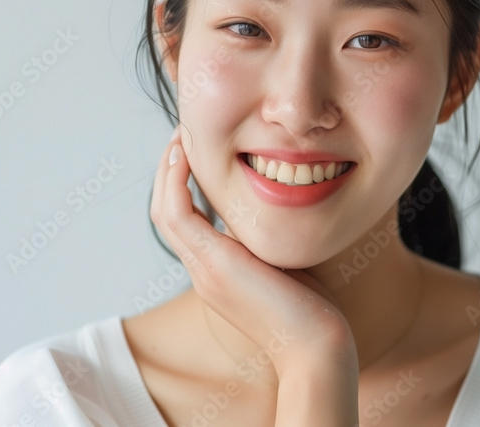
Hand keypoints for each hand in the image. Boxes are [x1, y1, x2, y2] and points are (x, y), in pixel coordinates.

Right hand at [150, 125, 359, 413]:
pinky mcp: (214, 265)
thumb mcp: (285, 262)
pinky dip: (175, 183)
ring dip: (168, 170)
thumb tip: (282, 205)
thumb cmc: (313, 309)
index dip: (185, 184)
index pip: (187, 220)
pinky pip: (177, 215)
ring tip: (180, 137)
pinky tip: (185, 155)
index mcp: (216, 270)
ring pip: (165, 211)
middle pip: (167, 211)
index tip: (198, 150)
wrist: (315, 345)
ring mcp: (204, 269)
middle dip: (172, 170)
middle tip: (183, 135)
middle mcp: (202, 270)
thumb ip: (272, 238)